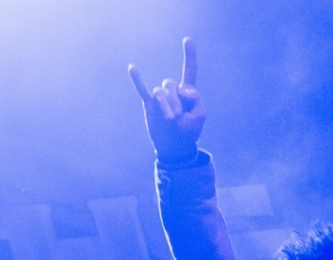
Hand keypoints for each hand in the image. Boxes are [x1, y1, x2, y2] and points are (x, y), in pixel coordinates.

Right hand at [128, 37, 206, 161]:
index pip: (189, 70)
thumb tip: (183, 89)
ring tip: (170, 119)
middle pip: (172, 84)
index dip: (190, 56)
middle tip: (178, 117)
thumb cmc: (189, 131)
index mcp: (187, 92)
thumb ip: (196, 98)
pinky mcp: (150, 104)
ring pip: (160, 92)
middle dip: (176, 100)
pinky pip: (142, 89)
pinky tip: (132, 68)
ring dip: (165, 105)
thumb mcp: (200, 115)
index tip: (187, 39)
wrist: (175, 147)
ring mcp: (160, 97)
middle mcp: (173, 91)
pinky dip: (137, 79)